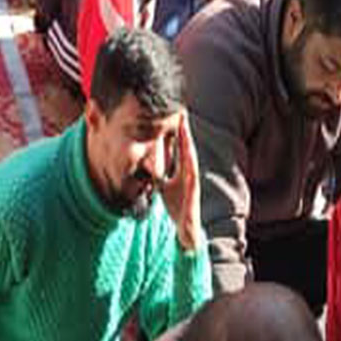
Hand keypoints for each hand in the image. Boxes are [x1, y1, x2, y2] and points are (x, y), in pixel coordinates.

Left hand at [160, 114, 201, 251]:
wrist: (185, 229)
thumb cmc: (177, 207)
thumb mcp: (163, 187)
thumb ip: (158, 174)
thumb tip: (146, 164)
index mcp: (182, 170)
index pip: (179, 148)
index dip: (177, 132)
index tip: (173, 114)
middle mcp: (189, 173)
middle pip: (186, 147)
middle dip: (184, 131)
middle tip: (181, 111)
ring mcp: (193, 181)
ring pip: (191, 157)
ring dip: (188, 142)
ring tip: (185, 126)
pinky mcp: (194, 191)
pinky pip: (192, 174)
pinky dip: (191, 162)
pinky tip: (189, 152)